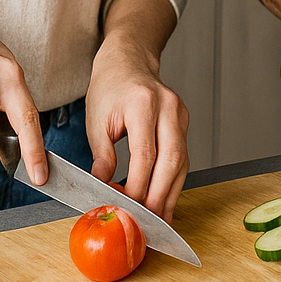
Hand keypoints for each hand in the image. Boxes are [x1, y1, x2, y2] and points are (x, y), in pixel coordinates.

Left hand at [85, 32, 188, 220]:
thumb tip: (105, 188)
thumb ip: (102, 155)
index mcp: (142, 103)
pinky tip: (164, 199)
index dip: (138, 184)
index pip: (145, 153)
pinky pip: (183, 156)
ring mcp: (180, 114)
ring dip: (170, 192)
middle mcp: (168, 107)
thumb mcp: (96, 119)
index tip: (127, 206)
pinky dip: (173, 181)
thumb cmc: (109, 87)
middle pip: (172, 159)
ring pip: (182, 161)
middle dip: (160, 194)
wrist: (128, 61)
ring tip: (159, 219)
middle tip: (149, 220)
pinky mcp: (184, 122)